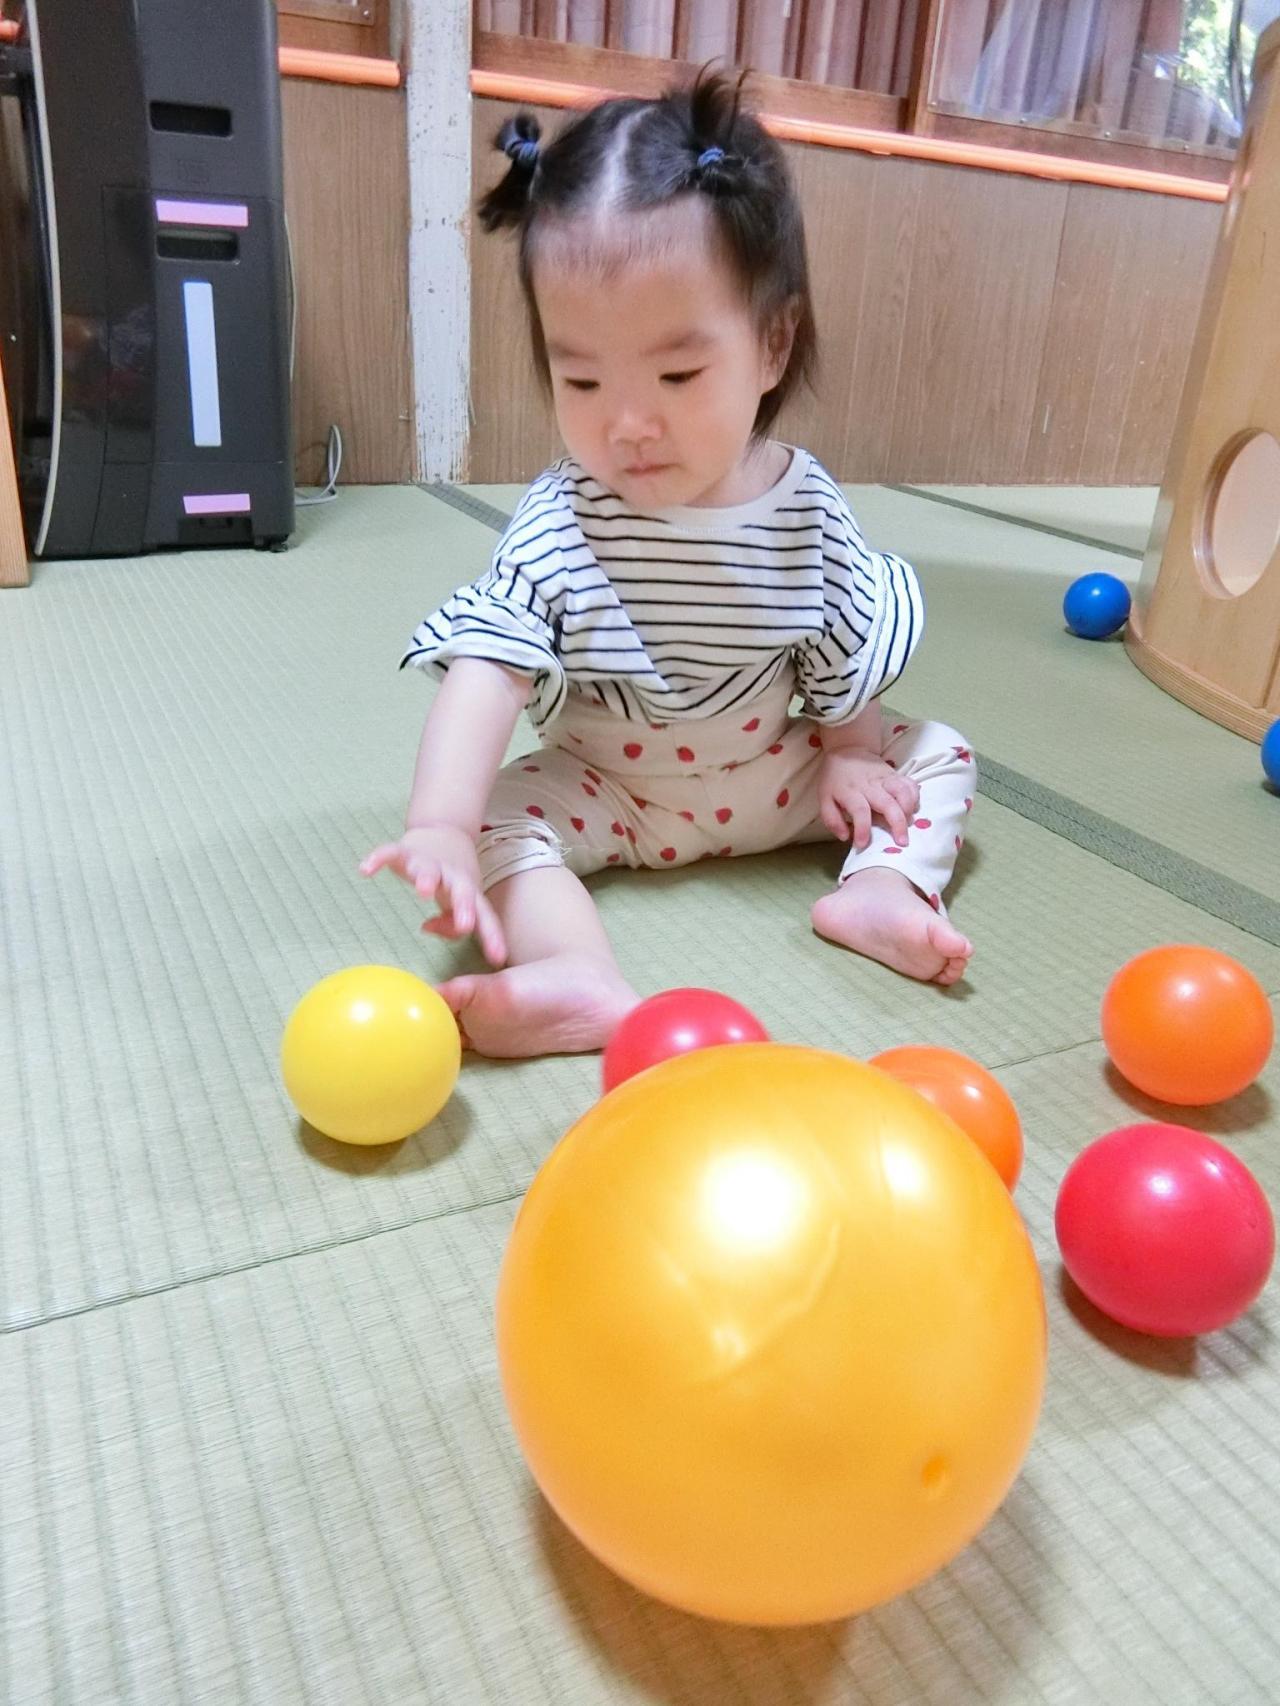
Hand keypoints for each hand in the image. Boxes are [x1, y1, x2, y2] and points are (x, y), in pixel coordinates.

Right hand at [360, 824, 506, 964]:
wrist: (444, 832)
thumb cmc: (452, 879)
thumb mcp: (457, 903)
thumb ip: (451, 925)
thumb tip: (428, 929)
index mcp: (468, 892)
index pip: (484, 915)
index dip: (491, 935)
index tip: (497, 957)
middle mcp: (452, 877)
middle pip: (462, 891)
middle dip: (463, 907)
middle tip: (465, 926)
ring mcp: (429, 862)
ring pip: (429, 870)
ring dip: (428, 879)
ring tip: (423, 891)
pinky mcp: (406, 851)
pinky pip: (391, 853)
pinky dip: (379, 858)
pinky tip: (366, 869)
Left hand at [818, 748, 920, 850]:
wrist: (847, 750)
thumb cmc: (835, 779)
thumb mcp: (825, 798)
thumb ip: (832, 819)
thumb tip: (845, 837)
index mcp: (850, 792)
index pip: (860, 810)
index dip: (862, 829)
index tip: (863, 845)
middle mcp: (870, 785)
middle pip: (888, 803)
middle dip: (897, 824)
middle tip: (902, 842)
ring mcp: (885, 778)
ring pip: (902, 791)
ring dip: (909, 808)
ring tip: (910, 823)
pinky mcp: (895, 774)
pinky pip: (910, 783)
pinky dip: (915, 796)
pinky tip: (913, 808)